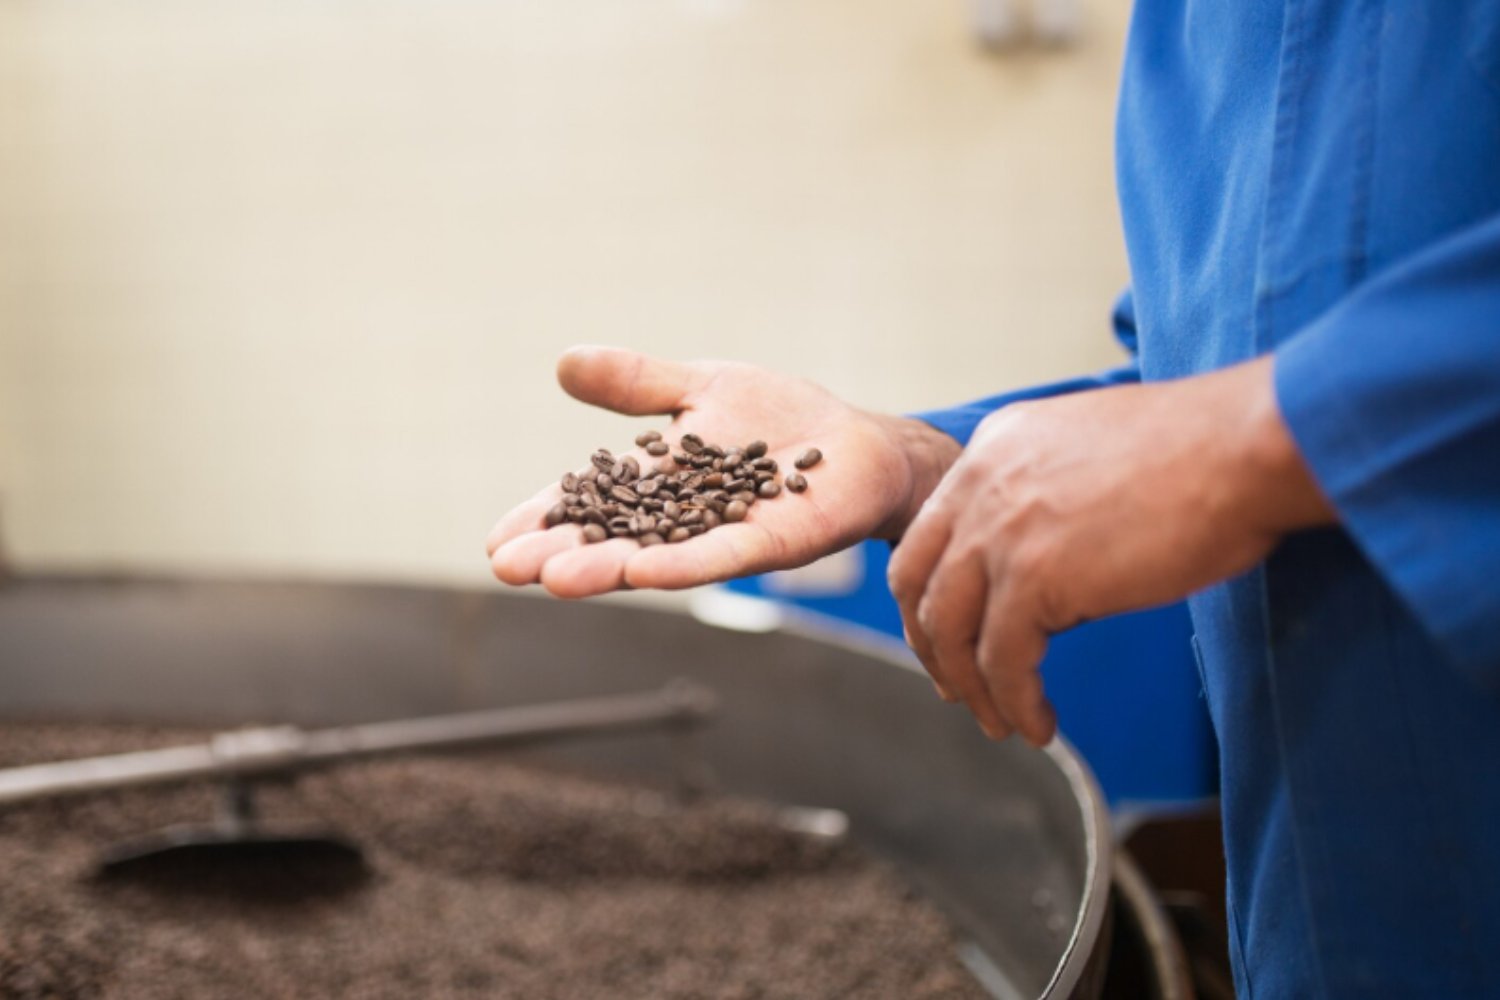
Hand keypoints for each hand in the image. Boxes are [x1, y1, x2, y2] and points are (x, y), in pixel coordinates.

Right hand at [486, 347, 960, 596]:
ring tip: (557, 579)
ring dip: (607, 568)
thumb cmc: (780, 416)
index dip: (544, 520)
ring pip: (655, 556)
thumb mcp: (699, 386)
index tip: (495, 542)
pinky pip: (722, 558)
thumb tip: (563, 361)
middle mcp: (681, 517)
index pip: (588, 502)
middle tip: (508, 569)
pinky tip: (644, 575)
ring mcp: (723, 534)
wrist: (858, 442)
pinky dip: (683, 565)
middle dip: (560, 552)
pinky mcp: (771, 543)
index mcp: (656, 480)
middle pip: (610, 538)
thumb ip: (636, 382)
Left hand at [887, 356, 1334, 745]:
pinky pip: (1002, 661)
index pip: (932, 530)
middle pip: (917, 580)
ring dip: (972, 686)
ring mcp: (1000, 528)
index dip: (933, 592)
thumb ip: (1050, 498)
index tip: (952, 635)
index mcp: (995, 446)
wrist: (1246, 447)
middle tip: (957, 688)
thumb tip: (1051, 570)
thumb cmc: (1204, 451)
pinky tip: (1040, 726)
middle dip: (931, 644)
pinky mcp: (1034, 577)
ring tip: (1002, 722)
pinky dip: (1016, 703)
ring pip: (952, 629)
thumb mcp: (1092, 454)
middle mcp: (981, 482)